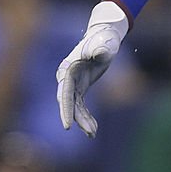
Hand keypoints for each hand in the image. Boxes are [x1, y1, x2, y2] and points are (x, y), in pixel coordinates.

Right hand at [56, 1, 128, 136]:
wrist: (105, 37)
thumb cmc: (104, 39)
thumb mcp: (105, 44)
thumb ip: (101, 49)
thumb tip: (100, 54)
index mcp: (68, 69)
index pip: (65, 93)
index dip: (66, 110)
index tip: (68, 125)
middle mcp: (67, 78)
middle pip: (69, 103)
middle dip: (77, 119)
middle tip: (90, 133)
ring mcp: (72, 84)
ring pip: (75, 107)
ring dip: (83, 121)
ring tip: (93, 134)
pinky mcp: (79, 88)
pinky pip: (81, 106)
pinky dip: (86, 117)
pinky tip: (94, 129)